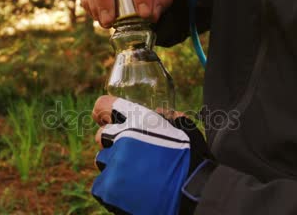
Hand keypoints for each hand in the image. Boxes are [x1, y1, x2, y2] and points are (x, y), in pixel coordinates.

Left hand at [91, 96, 210, 214]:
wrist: (195, 191)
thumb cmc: (192, 157)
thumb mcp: (182, 126)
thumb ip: (164, 116)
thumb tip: (156, 112)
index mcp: (138, 119)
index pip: (102, 106)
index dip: (104, 113)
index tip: (107, 120)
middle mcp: (121, 137)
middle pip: (101, 136)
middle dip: (113, 142)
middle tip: (132, 153)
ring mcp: (113, 163)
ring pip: (104, 161)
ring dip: (116, 165)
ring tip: (137, 174)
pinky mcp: (107, 187)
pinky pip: (103, 184)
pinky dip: (114, 187)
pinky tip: (133, 188)